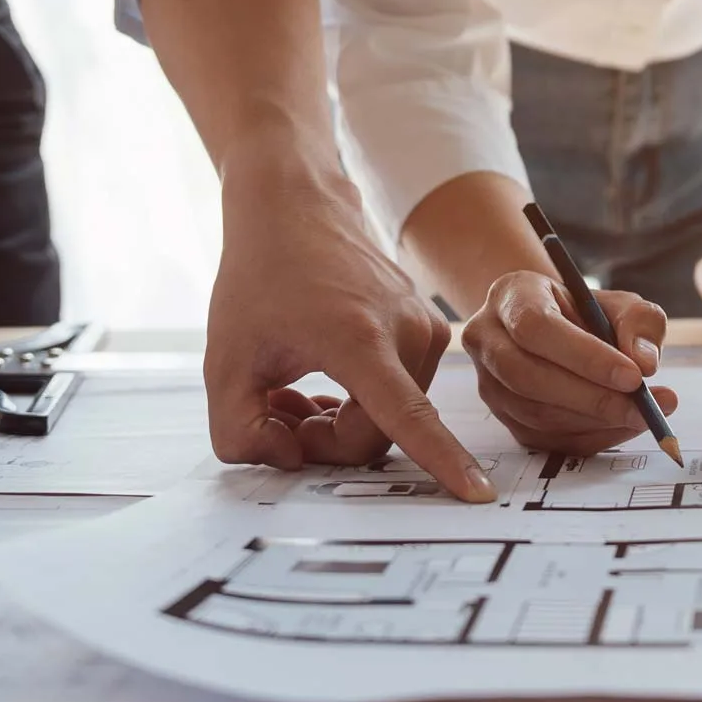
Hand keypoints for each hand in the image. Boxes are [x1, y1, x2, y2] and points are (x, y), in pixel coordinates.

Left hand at [202, 170, 493, 501]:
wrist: (295, 206)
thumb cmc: (259, 277)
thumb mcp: (224, 363)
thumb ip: (240, 433)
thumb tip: (290, 461)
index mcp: (361, 338)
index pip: (407, 416)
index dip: (441, 461)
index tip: (478, 494)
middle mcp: (407, 332)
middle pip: (377, 434)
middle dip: (324, 442)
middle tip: (275, 416)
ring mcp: (425, 329)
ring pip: (389, 417)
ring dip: (337, 422)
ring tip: (289, 392)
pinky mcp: (427, 329)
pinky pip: (397, 392)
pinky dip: (356, 400)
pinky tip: (316, 378)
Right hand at [461, 270, 675, 456]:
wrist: (552, 329)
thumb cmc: (585, 313)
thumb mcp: (619, 303)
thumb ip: (639, 322)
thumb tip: (644, 363)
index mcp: (511, 296)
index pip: (536, 327)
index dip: (584, 356)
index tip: (634, 376)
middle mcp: (488, 339)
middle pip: (528, 376)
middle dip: (592, 398)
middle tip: (643, 408)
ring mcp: (489, 383)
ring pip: (535, 414)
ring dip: (595, 421)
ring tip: (643, 415)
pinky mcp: (503, 417)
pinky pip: (544, 439)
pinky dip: (590, 437)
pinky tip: (622, 425)